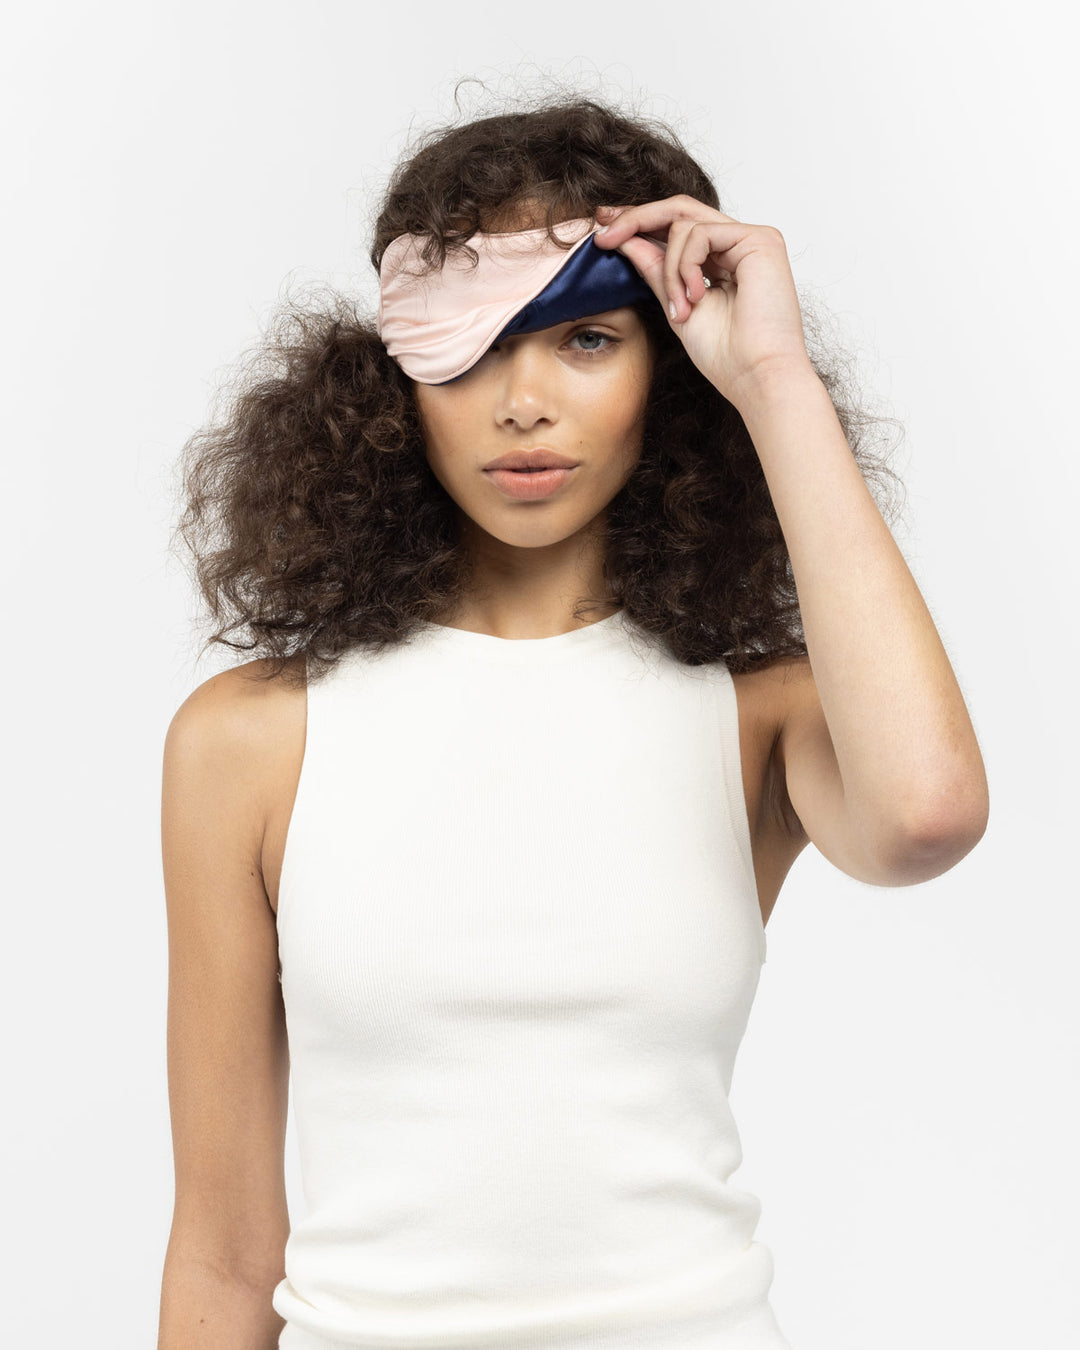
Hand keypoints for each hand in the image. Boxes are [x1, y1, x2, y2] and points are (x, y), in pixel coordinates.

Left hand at [591, 195, 814, 406]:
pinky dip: (685, 266)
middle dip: (636, 219)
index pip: (677, 228)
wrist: (756, 377)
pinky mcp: (760, 240)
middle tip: (604, 235)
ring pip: (684, 223)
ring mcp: (750, 240)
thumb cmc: (726, 356)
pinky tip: (696, 298)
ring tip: (679, 309)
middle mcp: (737, 245)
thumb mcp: (675, 306)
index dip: (639, 223)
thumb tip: (625, 240)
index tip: (603, 231)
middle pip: (679, 211)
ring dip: (669, 269)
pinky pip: (699, 234)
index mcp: (721, 261)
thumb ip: (656, 270)